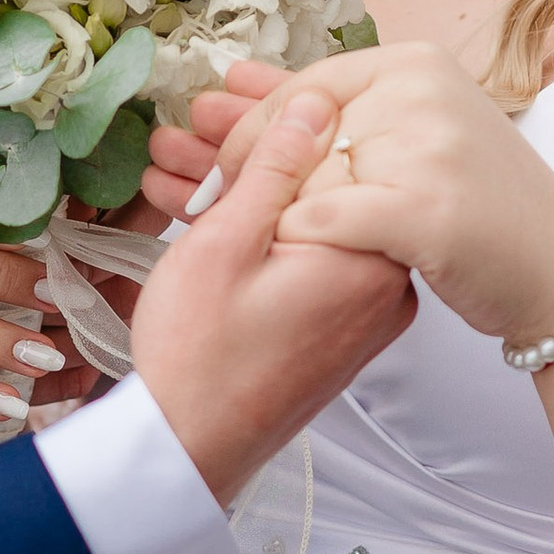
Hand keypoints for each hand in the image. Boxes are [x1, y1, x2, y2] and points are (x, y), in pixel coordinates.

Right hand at [127, 86, 415, 504]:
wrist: (188, 453)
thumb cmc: (199, 359)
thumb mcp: (226, 241)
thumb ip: (275, 166)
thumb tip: (314, 101)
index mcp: (369, 255)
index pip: (336, 150)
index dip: (267, 116)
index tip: (217, 101)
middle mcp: (383, 280)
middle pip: (319, 181)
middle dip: (246, 150)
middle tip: (185, 126)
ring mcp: (364, 306)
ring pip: (304, 217)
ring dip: (241, 189)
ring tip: (170, 163)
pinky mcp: (339, 324)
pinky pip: (302, 255)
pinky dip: (257, 232)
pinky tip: (198, 208)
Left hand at [175, 48, 553, 348]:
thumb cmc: (482, 206)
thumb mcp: (411, 136)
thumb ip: (330, 109)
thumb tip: (233, 78)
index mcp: (415, 64)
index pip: (306, 85)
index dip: (250, 120)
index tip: (207, 142)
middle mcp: (420, 92)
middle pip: (299, 127)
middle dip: (235, 157)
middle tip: (179, 172)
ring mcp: (426, 148)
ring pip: (307, 175)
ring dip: (255, 202)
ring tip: (204, 220)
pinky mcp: (426, 210)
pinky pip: (327, 220)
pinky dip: (294, 240)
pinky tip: (268, 257)